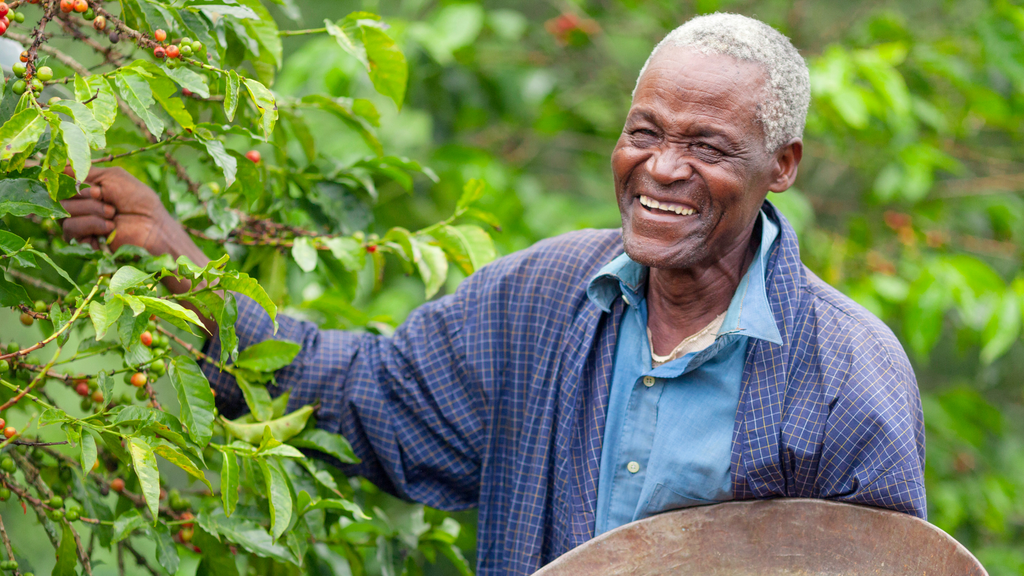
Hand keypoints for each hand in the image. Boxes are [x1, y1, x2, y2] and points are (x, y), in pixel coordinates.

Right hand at [61, 167, 215, 332]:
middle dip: (87, 198)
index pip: (61, 181)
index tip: (96, 188)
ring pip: (65, 213)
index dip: (74, 182)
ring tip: (113, 216)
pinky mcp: (82, 241)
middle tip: (110, 204)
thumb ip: (86, 171)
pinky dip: (91, 226)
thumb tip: (58, 165)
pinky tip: (110, 228)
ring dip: (92, 212)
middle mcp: (79, 204)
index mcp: (86, 188)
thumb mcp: (114, 177)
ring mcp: (80, 223)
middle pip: (60, 197)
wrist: (153, 227)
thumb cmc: (139, 200)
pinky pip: (70, 229)